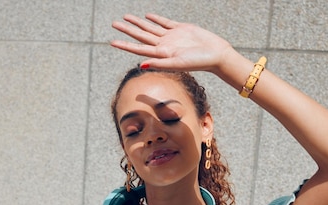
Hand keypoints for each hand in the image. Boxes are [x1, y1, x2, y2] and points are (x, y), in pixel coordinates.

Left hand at [111, 14, 234, 73]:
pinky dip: (156, 19)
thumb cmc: (199, 63)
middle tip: (114, 23)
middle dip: (127, 30)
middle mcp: (164, 46)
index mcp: (161, 54)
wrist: (216, 54)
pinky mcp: (181, 29)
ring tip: (126, 17)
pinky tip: (147, 16)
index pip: (138, 48)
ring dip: (138, 23)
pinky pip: (165, 23)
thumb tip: (141, 64)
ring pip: (150, 27)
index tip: (112, 41)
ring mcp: (172, 37)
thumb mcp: (178, 64)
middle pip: (141, 36)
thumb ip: (159, 64)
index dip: (125, 45)